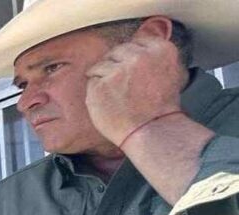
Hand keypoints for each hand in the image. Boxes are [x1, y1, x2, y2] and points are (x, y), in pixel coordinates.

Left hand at [85, 32, 186, 146]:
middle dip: (117, 66)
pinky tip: (108, 101)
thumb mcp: (170, 72)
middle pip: (117, 50)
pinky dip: (96, 90)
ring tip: (118, 96)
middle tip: (124, 87)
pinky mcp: (101, 84)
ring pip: (102, 63)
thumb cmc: (160, 106)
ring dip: (105, 77)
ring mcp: (118, 70)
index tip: (133, 71)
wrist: (150, 130)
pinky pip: (92, 79)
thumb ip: (155, 54)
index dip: (132, 57)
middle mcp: (139, 56)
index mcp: (161, 50)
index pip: (137, 41)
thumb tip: (142, 37)